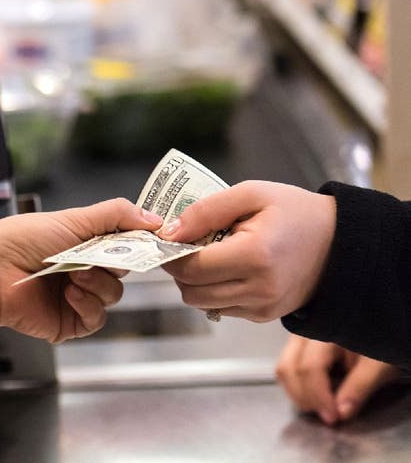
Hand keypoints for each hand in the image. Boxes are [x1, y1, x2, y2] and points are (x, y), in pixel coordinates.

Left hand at [0, 198, 163, 341]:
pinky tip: (70, 294)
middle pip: (123, 269)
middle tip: (103, 255)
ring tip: (75, 274)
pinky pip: (96, 318)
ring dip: (98, 283)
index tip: (154, 239)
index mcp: (81, 243)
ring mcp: (75, 296)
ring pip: (112, 294)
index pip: (122, 243)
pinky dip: (88, 305)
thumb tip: (153, 218)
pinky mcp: (68, 322)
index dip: (137, 242)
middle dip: (116, 262)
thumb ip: (116, 215)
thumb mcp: (73, 218)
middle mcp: (80, 269)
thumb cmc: (20, 241)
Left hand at [157, 180, 335, 321]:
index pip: (191, 268)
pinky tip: (228, 269)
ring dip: (195, 282)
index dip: (172, 254)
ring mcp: (263, 307)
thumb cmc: (296, 212)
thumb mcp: (252, 194)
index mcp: (255, 256)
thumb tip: (170, 232)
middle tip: (188, 246)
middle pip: (191, 292)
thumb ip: (206, 211)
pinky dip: (215, 291)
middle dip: (180, 270)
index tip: (169, 239)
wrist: (341, 243)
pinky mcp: (264, 316)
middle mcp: (259, 289)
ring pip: (203, 303)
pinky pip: (222, 308)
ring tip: (210, 256)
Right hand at [276, 334, 400, 424]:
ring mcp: (296, 338)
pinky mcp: (295, 346)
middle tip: (327, 416)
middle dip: (305, 398)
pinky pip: (285, 368)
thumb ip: (359, 387)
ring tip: (321, 407)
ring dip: (298, 394)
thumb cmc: (378, 347)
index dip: (319, 396)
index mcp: (326, 333)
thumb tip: (341, 413)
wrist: (375, 332)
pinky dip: (297, 387)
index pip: (310, 367)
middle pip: (289, 368)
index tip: (333, 417)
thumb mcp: (377, 367)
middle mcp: (304, 332)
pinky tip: (316, 395)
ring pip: (283, 370)